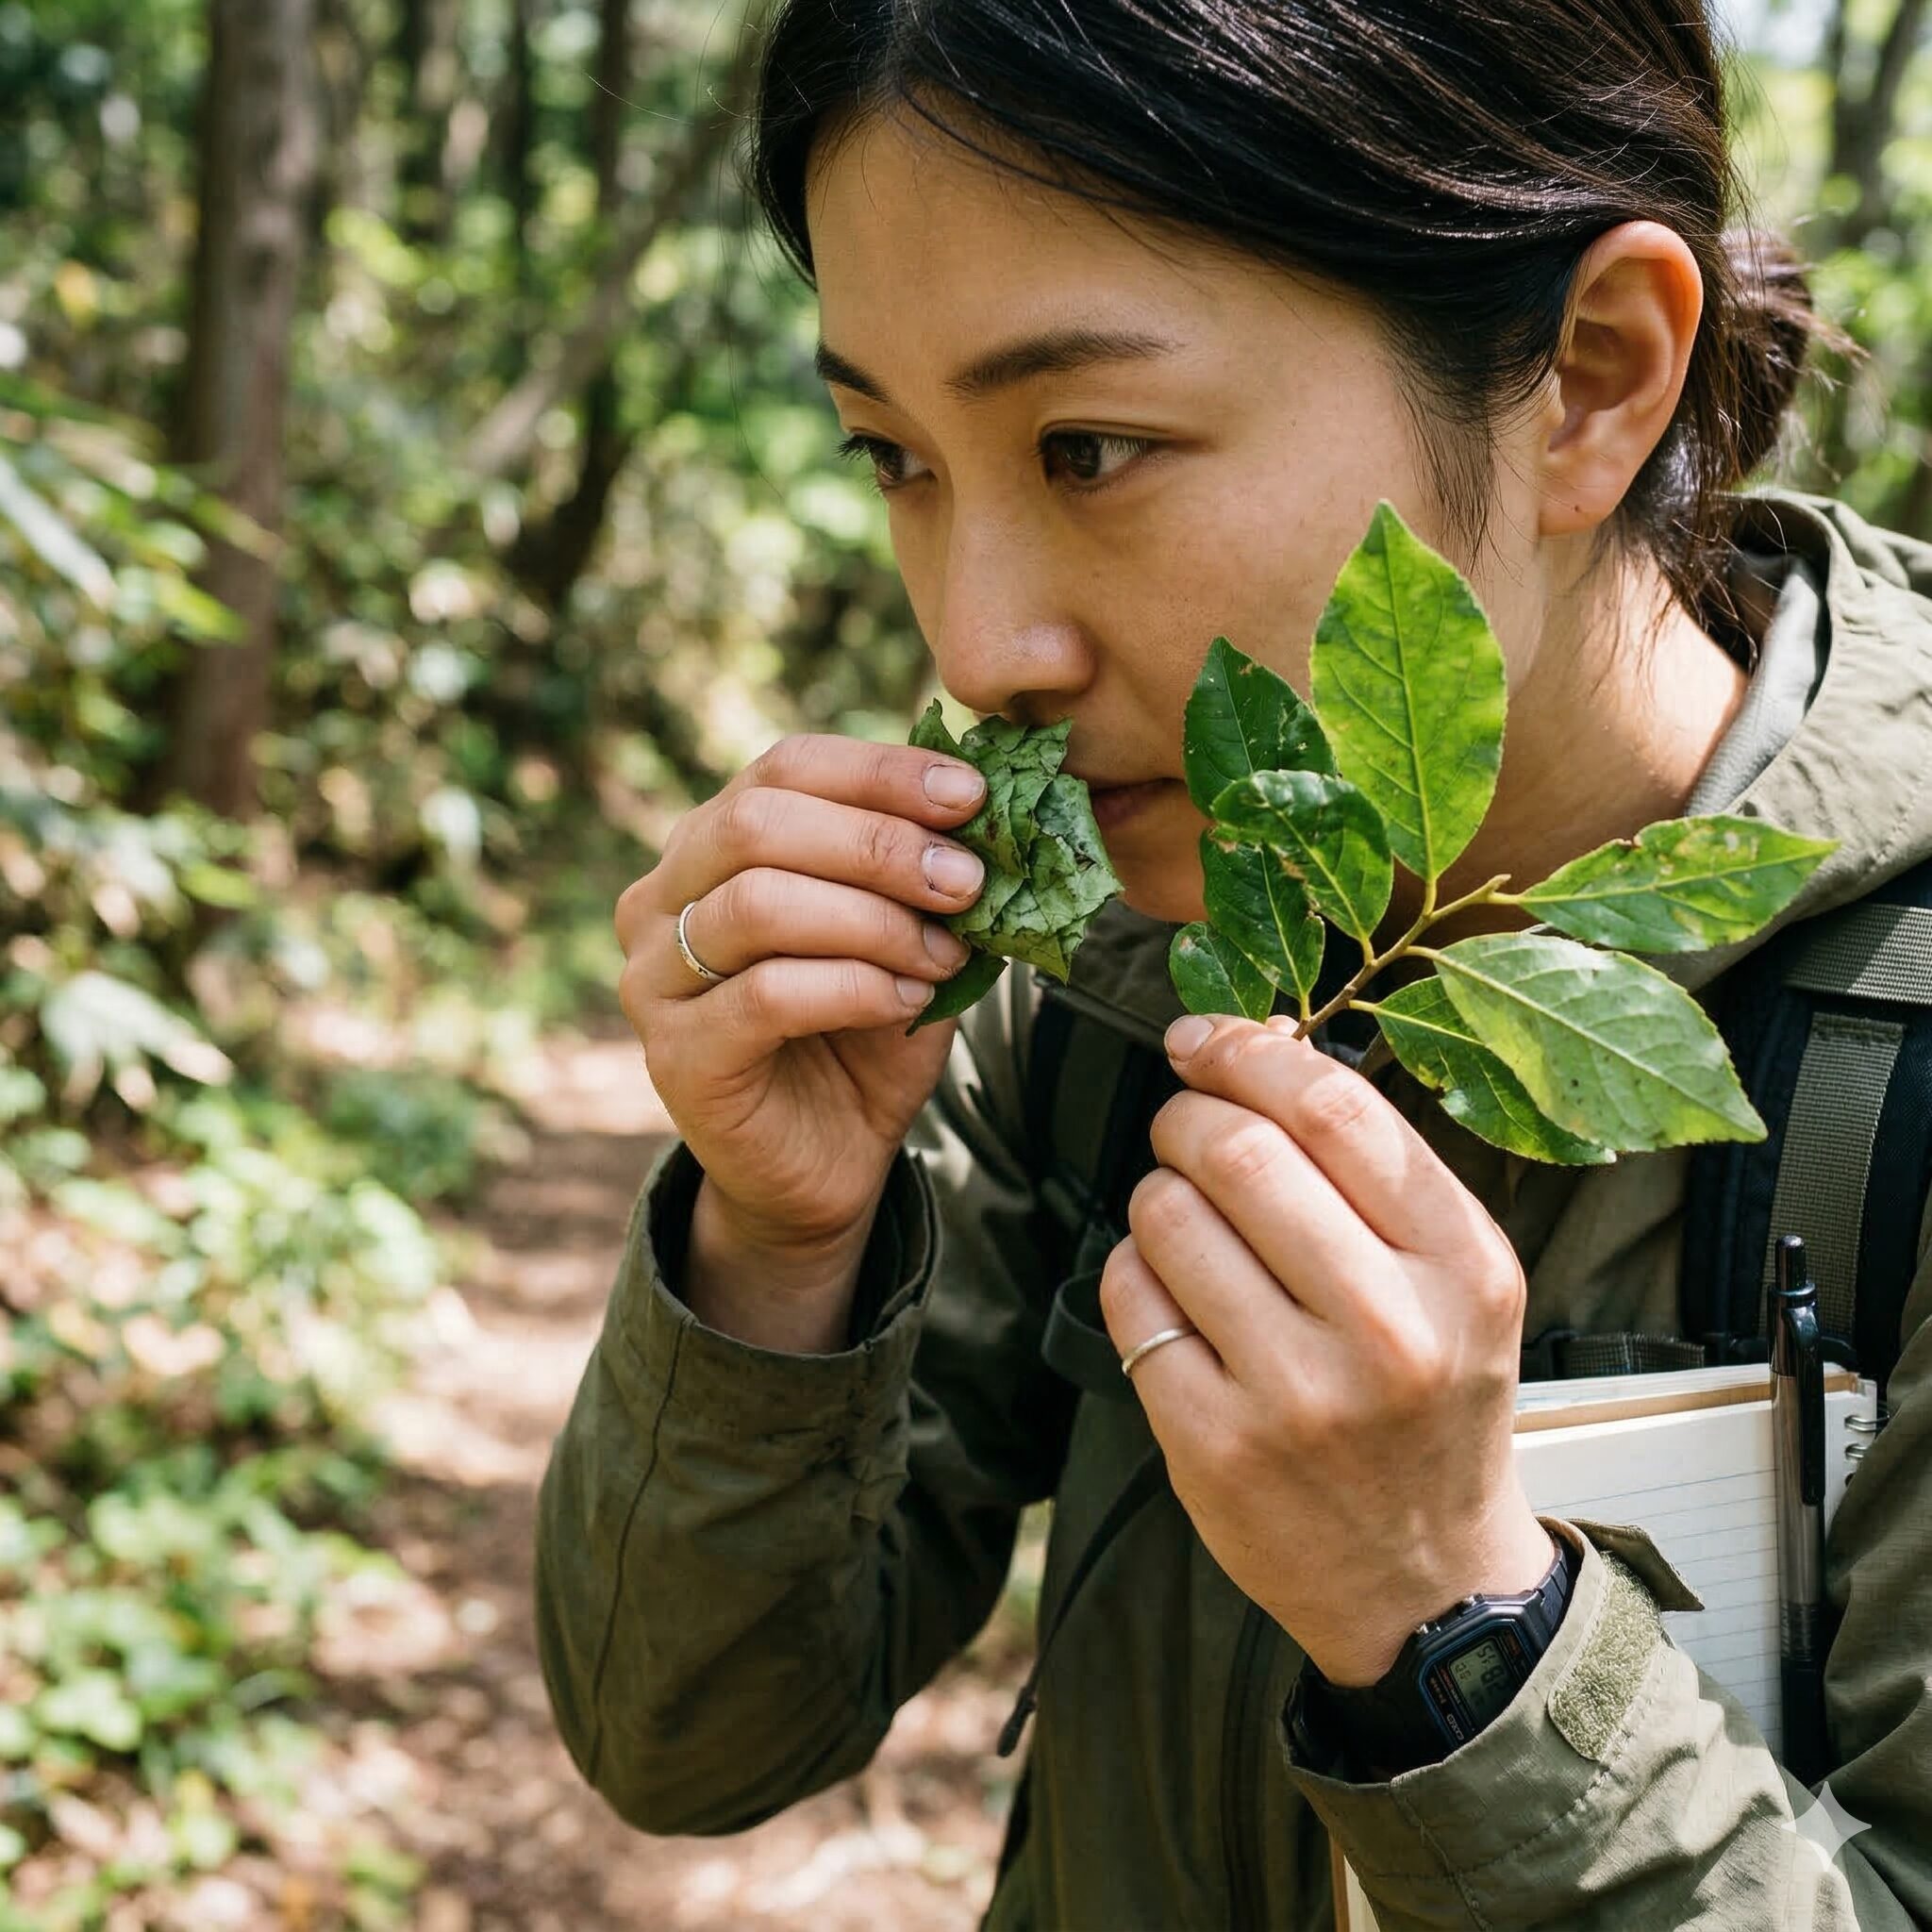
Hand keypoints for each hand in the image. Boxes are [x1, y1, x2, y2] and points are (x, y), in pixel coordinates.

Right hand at [616, 733, 987, 1259]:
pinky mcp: (675, 1055)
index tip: (970, 797)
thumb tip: (986, 806)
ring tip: (944, 951)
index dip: (880, 773)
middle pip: (757, 824)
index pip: (784, 768)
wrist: (828, 1162)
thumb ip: (924, 871)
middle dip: (880, 844)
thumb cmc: (863, 1035)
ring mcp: (654, 977)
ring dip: (874, 921)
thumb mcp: (905, 934)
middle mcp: (661, 898)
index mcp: (710, 844)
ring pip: (759, 904)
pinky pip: (768, 994)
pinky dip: (855, 986)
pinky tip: (908, 997)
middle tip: (966, 881)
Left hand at [1099, 1013, 1553, 1685]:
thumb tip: (1252, 1041)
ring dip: (1157, 1193)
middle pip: (1240, 1150)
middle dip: (1189, 1116)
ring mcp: (1296, 1395)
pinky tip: (1172, 1294)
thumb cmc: (1429, 1397)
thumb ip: (1372, 1166)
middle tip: (1185, 1127)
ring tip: (1187, 1223)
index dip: (1248, 1051)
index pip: (1335, 1109)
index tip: (1203, 1038)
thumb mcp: (1455, 1279)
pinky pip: (1131, 1297)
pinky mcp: (1214, 1446)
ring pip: (1169, 1215)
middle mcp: (1389, 1330)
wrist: (1425, 1579)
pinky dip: (1135, 1271)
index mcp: (1463, 1268)